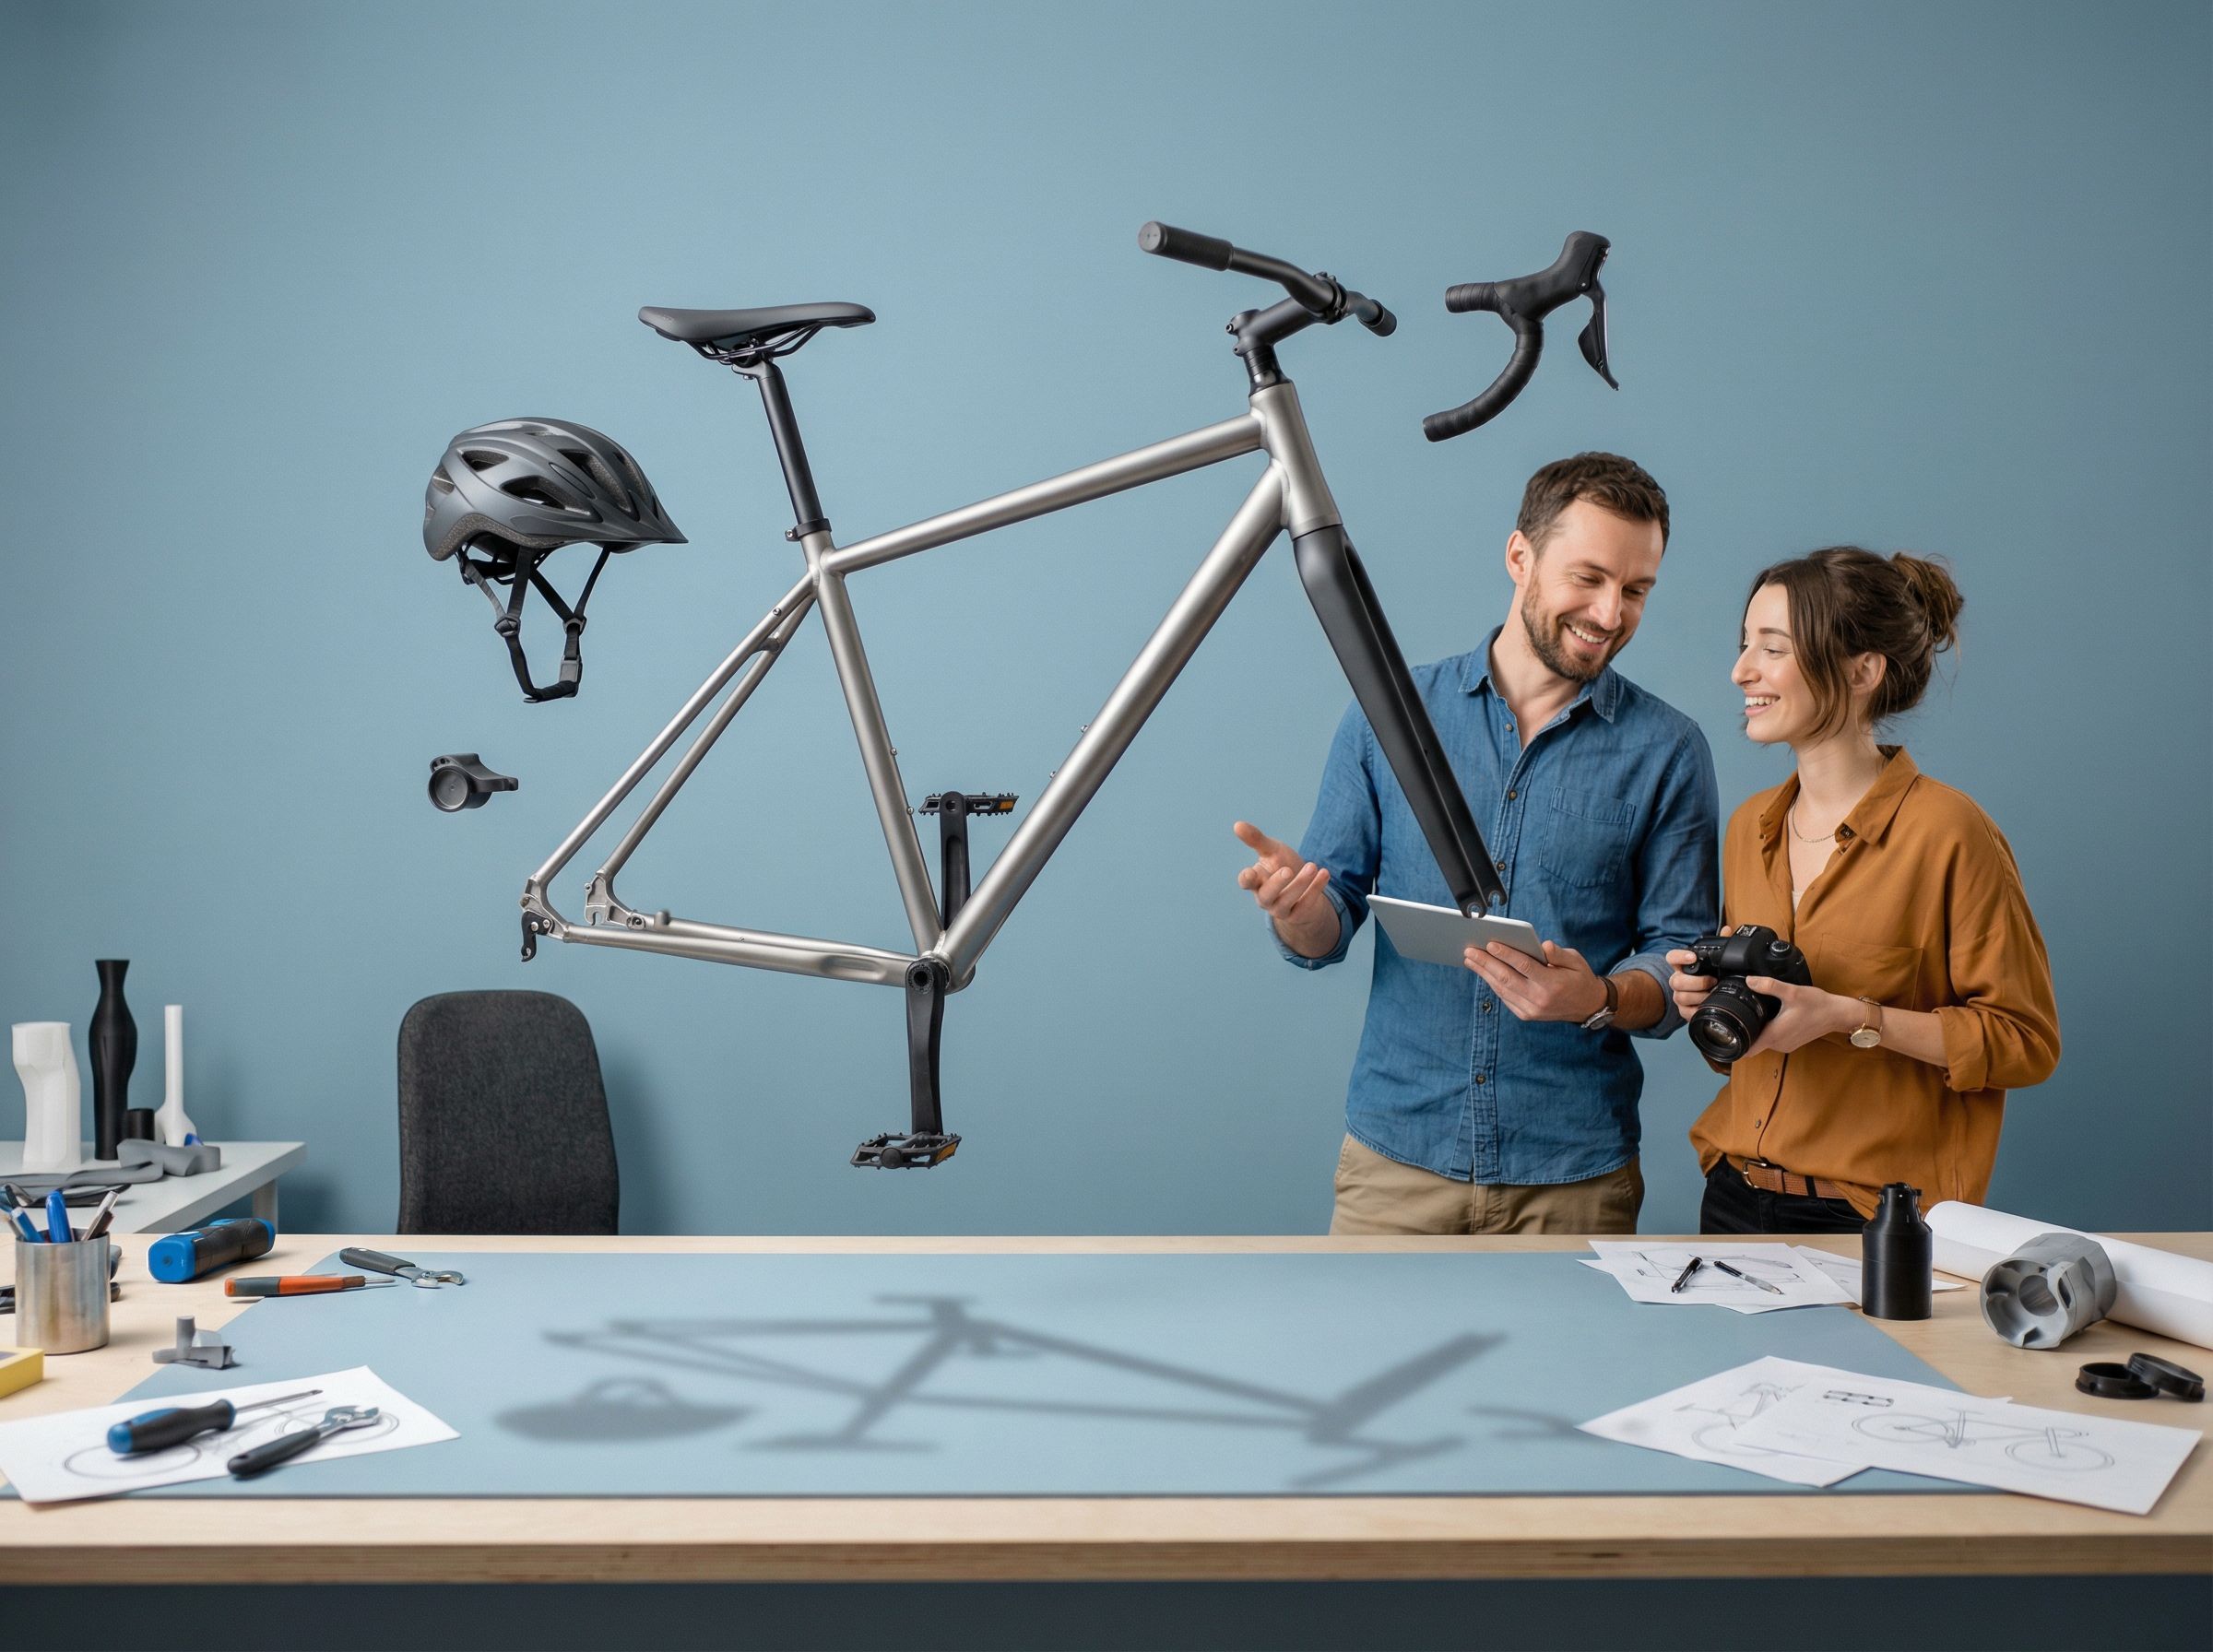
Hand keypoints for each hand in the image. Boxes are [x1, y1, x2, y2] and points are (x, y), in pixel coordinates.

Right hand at [1232, 820, 1336, 954]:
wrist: (1304, 888)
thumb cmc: (1282, 866)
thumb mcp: (1271, 851)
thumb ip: (1256, 840)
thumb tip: (1237, 824)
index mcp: (1256, 881)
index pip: (1246, 882)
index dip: (1247, 879)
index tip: (1250, 872)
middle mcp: (1265, 897)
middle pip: (1266, 894)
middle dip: (1277, 883)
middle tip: (1288, 870)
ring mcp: (1280, 909)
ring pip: (1287, 900)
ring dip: (1300, 883)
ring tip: (1312, 866)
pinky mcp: (1298, 915)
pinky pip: (1306, 904)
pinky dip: (1316, 889)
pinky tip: (1324, 873)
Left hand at [1463, 938, 1608, 1023]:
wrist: (1587, 1006)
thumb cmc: (1579, 977)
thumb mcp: (1576, 961)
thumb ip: (1559, 954)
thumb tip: (1543, 945)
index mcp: (1553, 984)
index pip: (1524, 966)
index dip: (1506, 954)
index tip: (1490, 943)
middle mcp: (1540, 999)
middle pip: (1507, 978)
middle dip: (1486, 963)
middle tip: (1469, 950)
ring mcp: (1531, 1010)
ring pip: (1502, 989)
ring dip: (1484, 973)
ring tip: (1470, 960)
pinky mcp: (1526, 1015)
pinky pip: (1505, 998)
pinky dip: (1493, 984)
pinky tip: (1483, 972)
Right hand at [1665, 927, 1732, 1022]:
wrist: (1710, 998)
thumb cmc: (1711, 976)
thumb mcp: (1716, 961)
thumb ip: (1720, 944)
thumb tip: (1728, 930)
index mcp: (1682, 966)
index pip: (1671, 957)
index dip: (1679, 957)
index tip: (1693, 957)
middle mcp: (1677, 981)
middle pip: (1676, 981)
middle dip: (1696, 982)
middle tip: (1713, 981)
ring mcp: (1679, 996)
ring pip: (1680, 996)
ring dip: (1699, 996)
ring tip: (1712, 994)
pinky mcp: (1683, 1011)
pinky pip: (1685, 1012)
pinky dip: (1698, 1009)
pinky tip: (1708, 1005)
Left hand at [1740, 978, 1856, 1057]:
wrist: (1838, 1013)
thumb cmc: (1817, 1004)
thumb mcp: (1792, 992)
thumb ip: (1769, 986)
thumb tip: (1749, 980)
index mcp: (1774, 1036)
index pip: (1746, 1050)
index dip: (1733, 1044)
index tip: (1723, 1033)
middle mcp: (1778, 1044)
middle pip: (1752, 1043)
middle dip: (1743, 1032)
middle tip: (1735, 1015)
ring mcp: (1786, 1044)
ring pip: (1763, 1040)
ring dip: (1757, 1030)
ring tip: (1752, 1013)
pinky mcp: (1791, 1041)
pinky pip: (1773, 1038)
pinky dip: (1768, 1030)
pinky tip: (1769, 1016)